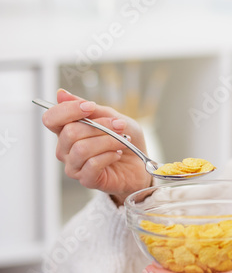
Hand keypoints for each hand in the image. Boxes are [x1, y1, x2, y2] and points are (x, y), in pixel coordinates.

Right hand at [42, 88, 152, 202]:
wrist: (140, 164)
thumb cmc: (125, 139)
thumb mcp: (112, 117)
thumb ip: (89, 109)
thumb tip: (61, 93)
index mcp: (66, 130)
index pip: (51, 119)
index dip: (68, 110)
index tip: (90, 106)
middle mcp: (65, 149)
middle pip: (69, 132)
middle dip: (100, 126)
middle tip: (120, 126)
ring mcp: (74, 166)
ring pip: (81, 149)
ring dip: (108, 141)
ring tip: (122, 140)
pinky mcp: (86, 179)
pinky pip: (92, 164)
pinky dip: (109, 155)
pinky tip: (118, 154)